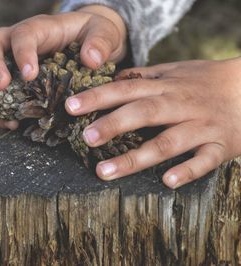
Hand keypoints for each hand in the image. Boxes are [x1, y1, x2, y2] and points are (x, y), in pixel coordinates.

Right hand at [0, 5, 126, 128]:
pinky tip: (8, 124)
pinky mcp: (10, 82)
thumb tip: (90, 60)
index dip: (22, 53)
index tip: (30, 75)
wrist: (89, 42)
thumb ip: (100, 42)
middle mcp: (16, 43)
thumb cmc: (93, 34)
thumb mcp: (104, 32)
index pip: (22, 35)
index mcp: (39, 28)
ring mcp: (8, 62)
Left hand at [65, 58, 240, 188]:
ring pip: (166, 143)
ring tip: (103, 172)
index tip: (70, 106)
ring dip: (135, 158)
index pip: (125, 89)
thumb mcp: (174, 70)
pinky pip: (203, 161)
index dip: (98, 97)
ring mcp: (200, 126)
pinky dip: (187, 171)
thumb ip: (144, 76)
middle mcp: (180, 105)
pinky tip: (167, 182)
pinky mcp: (220, 146)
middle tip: (85, 138)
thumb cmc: (204, 81)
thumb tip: (112, 79)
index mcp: (165, 87)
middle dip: (113, 124)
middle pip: (143, 113)